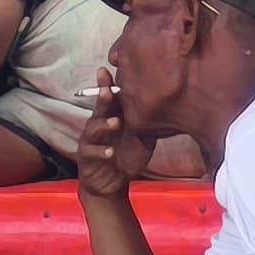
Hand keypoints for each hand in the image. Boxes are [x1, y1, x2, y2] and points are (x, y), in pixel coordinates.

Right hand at [70, 66, 152, 198]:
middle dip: (103, 99)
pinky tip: (110, 152)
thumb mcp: (140, 139)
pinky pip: (92, 152)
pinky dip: (102, 152)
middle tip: (107, 90)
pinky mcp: (87, 157)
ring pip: (94, 128)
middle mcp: (99, 126)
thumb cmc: (124, 157)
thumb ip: (146, 123)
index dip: (106, 85)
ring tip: (115, 122)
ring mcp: (91, 141)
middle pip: (99, 109)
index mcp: (111, 118)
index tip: (106, 70)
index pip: (110, 99)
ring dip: (104, 124)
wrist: (110, 183)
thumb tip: (168, 107)